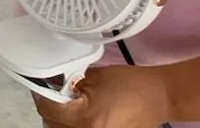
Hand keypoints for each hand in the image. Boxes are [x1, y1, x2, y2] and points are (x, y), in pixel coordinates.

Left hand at [33, 67, 169, 127]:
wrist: (159, 96)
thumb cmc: (131, 83)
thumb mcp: (95, 77)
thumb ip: (71, 84)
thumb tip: (55, 87)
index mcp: (84, 119)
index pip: (49, 111)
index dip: (41, 97)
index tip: (40, 89)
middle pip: (53, 126)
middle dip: (50, 111)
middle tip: (52, 97)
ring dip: (60, 122)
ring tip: (66, 107)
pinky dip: (75, 126)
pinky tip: (79, 116)